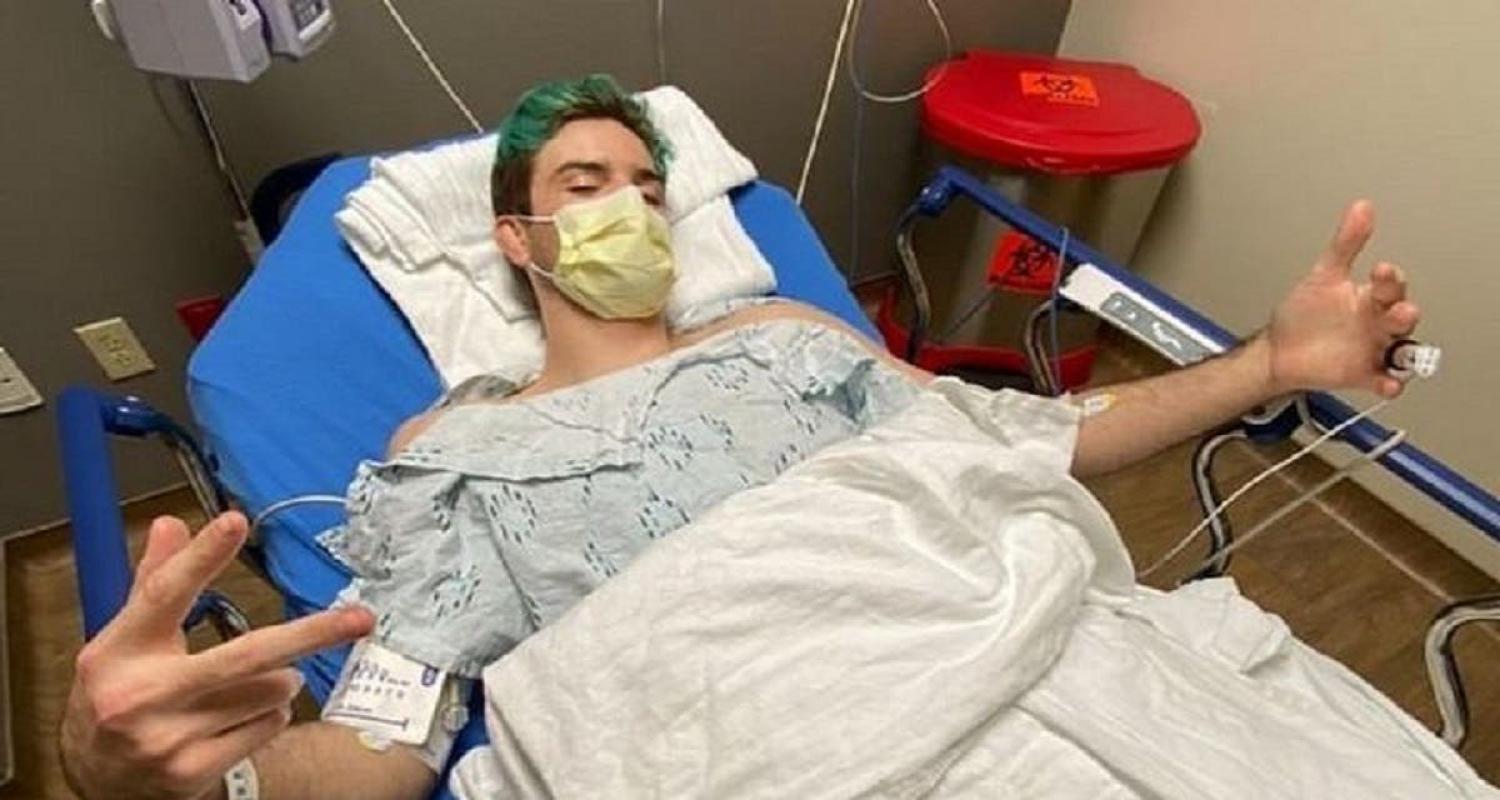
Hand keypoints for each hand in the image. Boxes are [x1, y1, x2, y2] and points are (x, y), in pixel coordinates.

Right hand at [59, 512, 373, 799]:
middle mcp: (141, 695)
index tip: (235, 522)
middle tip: (359, 618)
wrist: (99, 779)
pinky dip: (269, 715)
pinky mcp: (193, 771)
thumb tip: (171, 524)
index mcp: (119, 651)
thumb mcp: (125, 639)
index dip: (202, 557)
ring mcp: (168, 738)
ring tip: (251, 681)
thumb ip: (154, 581)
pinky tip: (239, 718)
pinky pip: (268, 725)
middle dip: (311, 634)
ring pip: (270, 690)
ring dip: (279, 679)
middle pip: (246, 655)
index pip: (163, 594)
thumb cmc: (118, 696)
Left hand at [1263, 200, 1420, 397]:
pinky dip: (1389, 383)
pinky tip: (1387, 383)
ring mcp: (1373, 350)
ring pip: (1401, 350)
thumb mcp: (1324, 276)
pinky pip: (1384, 381)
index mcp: (1370, 298)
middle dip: (1403, 313)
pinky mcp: (1363, 374)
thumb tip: (1362, 208)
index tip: (1381, 270)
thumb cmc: (1304, 314)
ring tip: (1399, 349)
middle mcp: (1377, 324)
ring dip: (1406, 350)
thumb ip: (1346, 244)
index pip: (1389, 285)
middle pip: (1401, 317)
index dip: (1389, 278)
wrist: (1278, 349)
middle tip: (1398, 308)